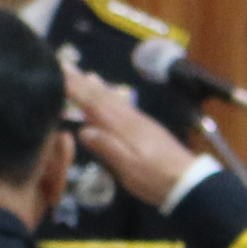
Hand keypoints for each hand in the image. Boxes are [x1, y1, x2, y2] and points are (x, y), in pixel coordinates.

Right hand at [63, 60, 202, 208]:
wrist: (188, 181)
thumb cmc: (155, 178)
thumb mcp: (128, 168)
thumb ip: (107, 148)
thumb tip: (83, 130)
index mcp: (122, 127)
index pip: (94, 103)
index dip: (75, 88)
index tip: (58, 74)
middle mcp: (129, 118)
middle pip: (103, 96)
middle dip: (83, 81)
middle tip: (66, 65)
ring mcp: (139, 121)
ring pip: (114, 98)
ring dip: (98, 85)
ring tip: (86, 74)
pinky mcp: (145, 127)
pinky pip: (122, 105)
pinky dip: (112, 96)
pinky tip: (110, 97)